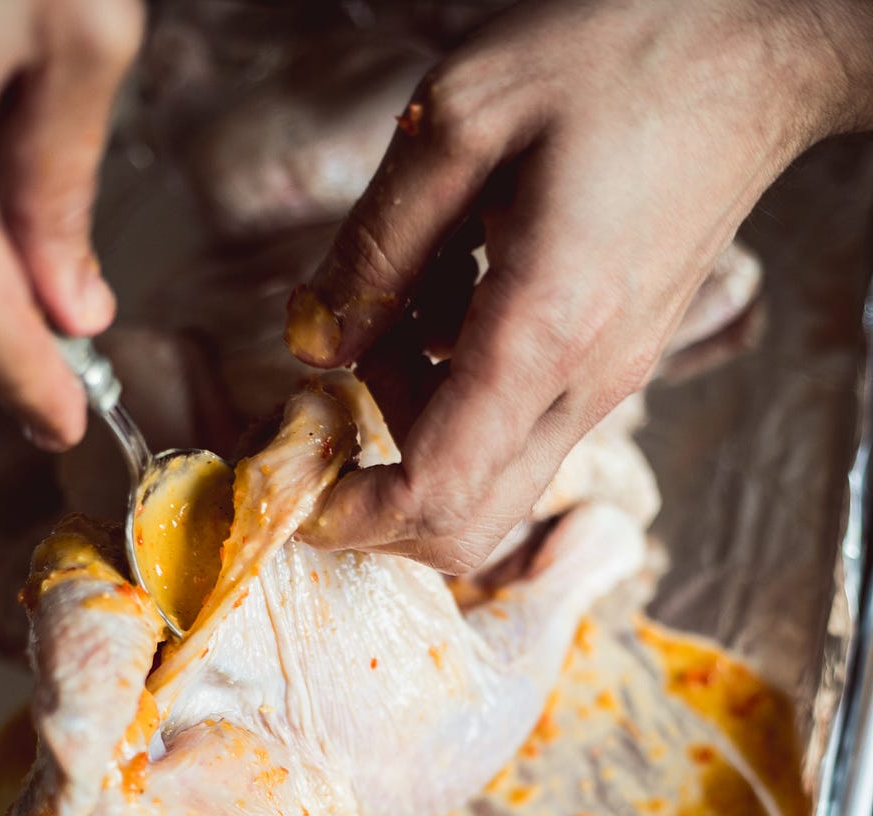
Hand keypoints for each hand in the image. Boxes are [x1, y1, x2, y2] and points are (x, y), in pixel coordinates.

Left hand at [286, 0, 872, 572]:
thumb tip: (313, 346)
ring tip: (399, 300)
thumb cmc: (618, 56)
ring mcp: (606, 382)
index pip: (439, 490)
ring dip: (415, 422)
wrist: (755, 54)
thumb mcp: (460, 118)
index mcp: (544, 329)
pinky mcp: (613, 364)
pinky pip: (518, 422)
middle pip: (469, 523)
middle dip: (380, 498)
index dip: (355, 518)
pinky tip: (450, 290)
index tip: (298, 502)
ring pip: (490, 474)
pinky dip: (457, 391)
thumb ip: (376, 247)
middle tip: (330, 407)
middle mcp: (584, 382)